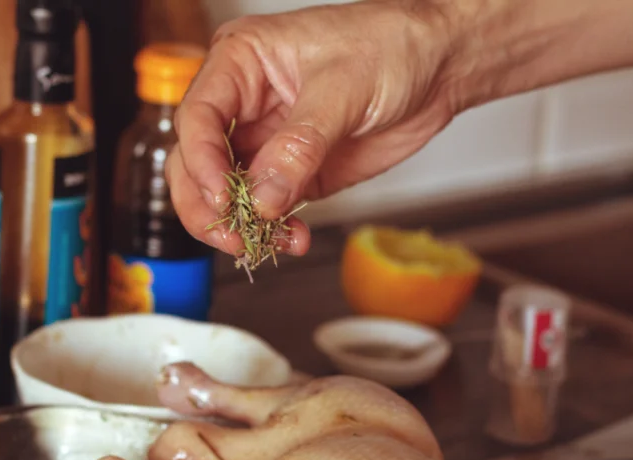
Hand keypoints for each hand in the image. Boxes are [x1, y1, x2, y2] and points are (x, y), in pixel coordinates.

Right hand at [165, 0, 465, 256]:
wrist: (438, 67)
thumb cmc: (390, 45)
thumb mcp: (343, 88)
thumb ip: (300, 145)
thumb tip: (264, 196)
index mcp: (239, 63)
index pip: (197, 117)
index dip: (201, 162)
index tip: (222, 197)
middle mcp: (242, 105)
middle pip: (194, 163)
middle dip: (209, 205)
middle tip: (236, 234)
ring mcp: (264, 143)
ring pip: (223, 194)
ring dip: (241, 225)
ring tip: (273, 241)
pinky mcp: (290, 174)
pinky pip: (264, 210)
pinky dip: (273, 231)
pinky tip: (294, 239)